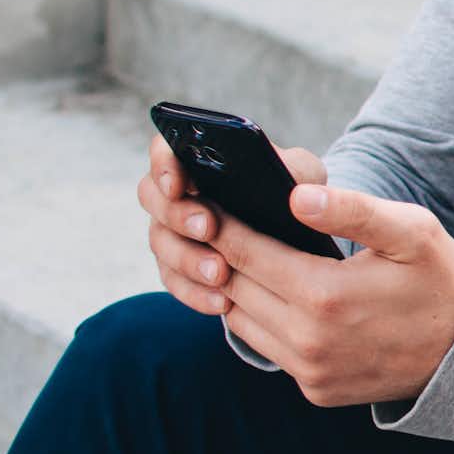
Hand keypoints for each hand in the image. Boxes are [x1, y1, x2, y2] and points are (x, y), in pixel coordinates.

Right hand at [135, 133, 324, 314]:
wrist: (295, 230)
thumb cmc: (294, 189)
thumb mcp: (301, 174)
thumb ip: (293, 170)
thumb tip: (291, 190)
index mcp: (198, 158)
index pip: (165, 151)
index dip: (164, 165)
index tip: (179, 184)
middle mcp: (176, 192)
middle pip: (153, 199)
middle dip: (178, 215)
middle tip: (208, 227)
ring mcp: (172, 230)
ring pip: (162, 244)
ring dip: (188, 259)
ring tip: (220, 272)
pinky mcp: (179, 267)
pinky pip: (176, 282)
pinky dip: (197, 293)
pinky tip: (222, 303)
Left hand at [209, 181, 453, 406]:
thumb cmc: (438, 280)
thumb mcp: (411, 232)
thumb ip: (353, 210)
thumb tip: (294, 196)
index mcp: (325, 295)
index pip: (245, 252)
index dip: (221, 224)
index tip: (208, 202)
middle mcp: (308, 340)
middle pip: (234, 286)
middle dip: (220, 253)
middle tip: (214, 223)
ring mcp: (309, 371)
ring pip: (240, 320)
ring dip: (236, 288)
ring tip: (242, 257)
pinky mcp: (314, 389)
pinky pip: (267, 348)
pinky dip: (261, 319)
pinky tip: (274, 294)